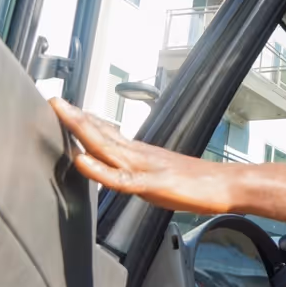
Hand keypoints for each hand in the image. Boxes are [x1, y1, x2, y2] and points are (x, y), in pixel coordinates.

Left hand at [50, 98, 237, 213]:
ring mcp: (146, 168)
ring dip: (83, 131)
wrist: (229, 185)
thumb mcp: (165, 176)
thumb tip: (128, 171)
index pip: (108, 134)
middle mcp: (141, 156)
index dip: (85, 121)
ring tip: (64, 114)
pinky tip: (83, 161)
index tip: (66, 108)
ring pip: (108, 147)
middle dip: (77, 118)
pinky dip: (98, 169)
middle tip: (56, 101)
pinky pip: (120, 178)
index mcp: (143, 154)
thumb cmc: (202, 183)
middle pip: (103, 134)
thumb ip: (144, 172)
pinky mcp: (153, 184)